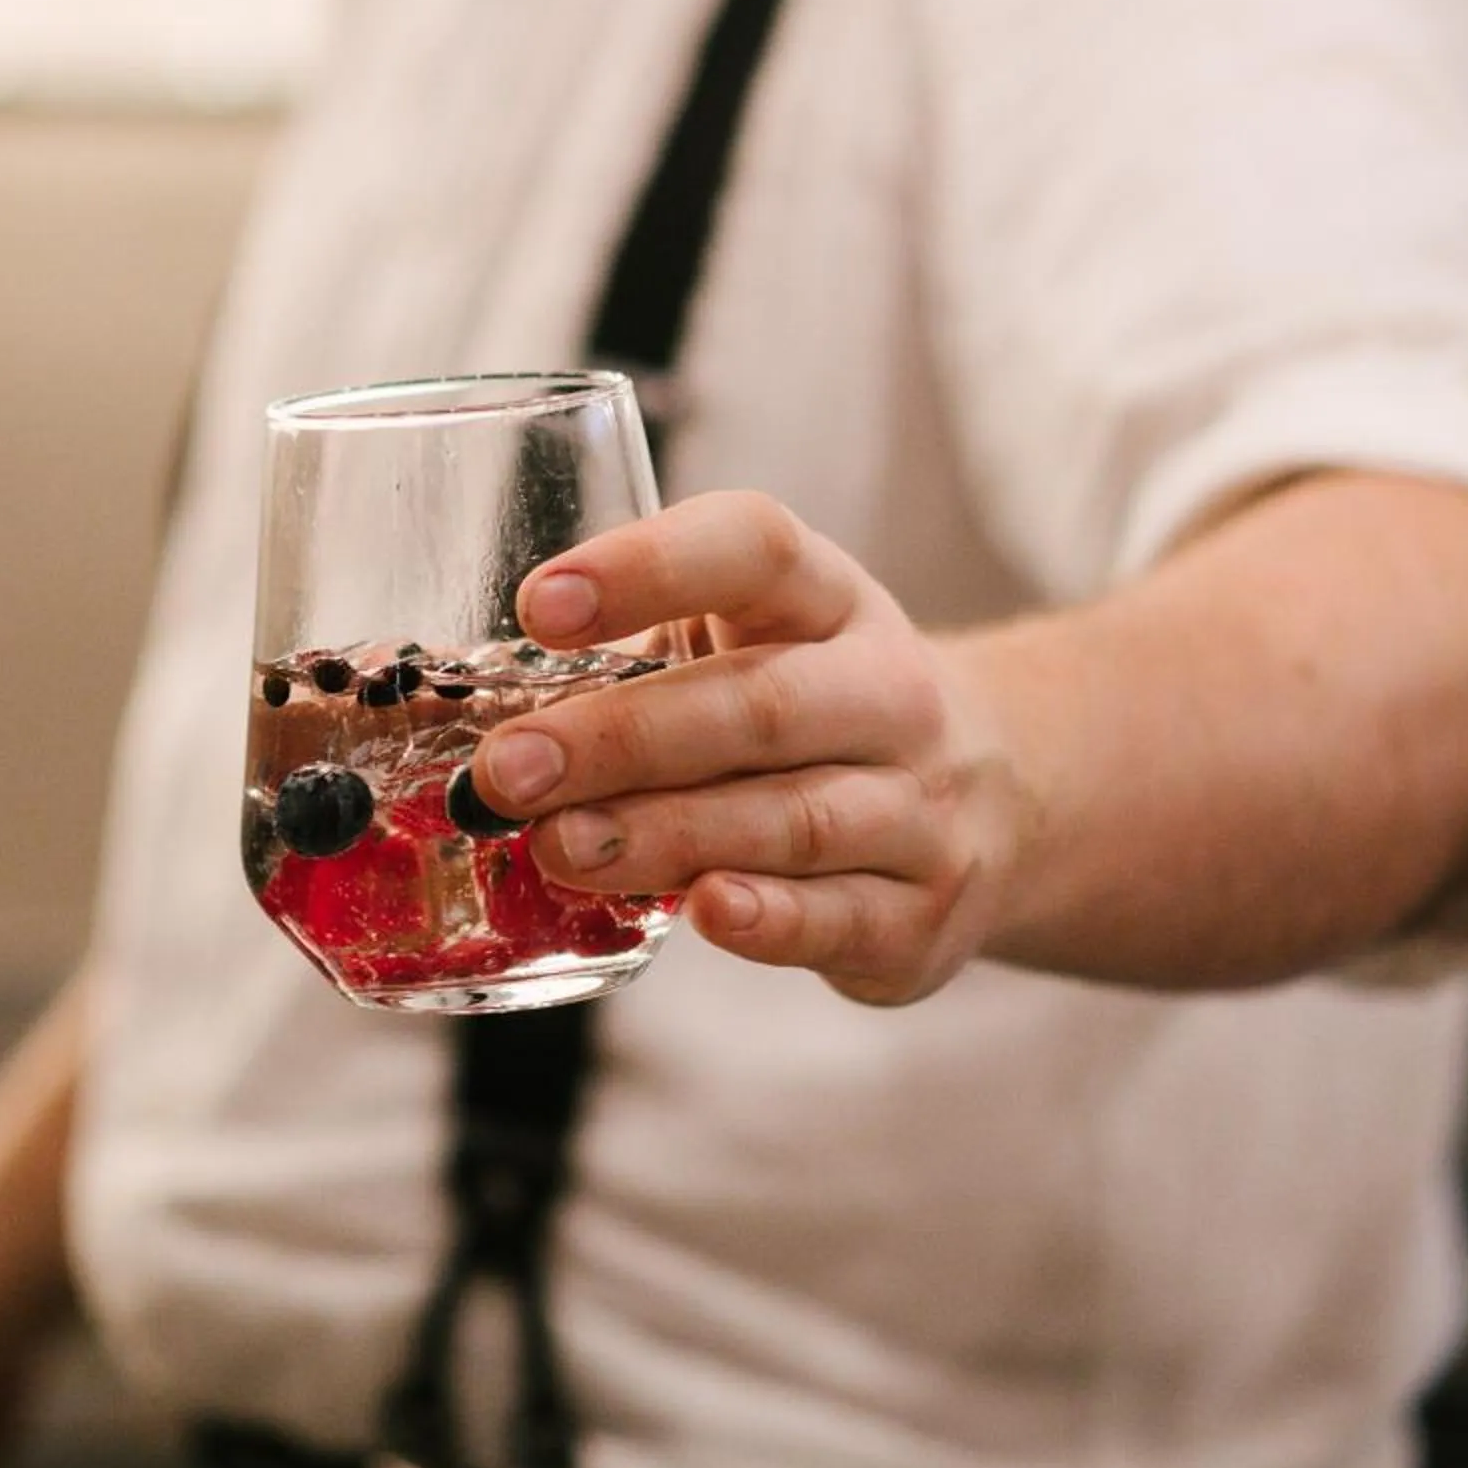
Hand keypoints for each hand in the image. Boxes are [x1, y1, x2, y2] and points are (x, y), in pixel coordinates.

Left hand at [473, 490, 1026, 1004]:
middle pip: (758, 704)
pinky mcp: (923, 913)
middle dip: (621, 737)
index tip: (539, 605)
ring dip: (666, 834)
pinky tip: (700, 913)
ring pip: (791, 818)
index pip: (755, 547)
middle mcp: (890, 691)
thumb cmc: (813, 705)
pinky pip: (843, 915)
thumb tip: (461, 703)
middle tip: (507, 768)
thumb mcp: (753, 640)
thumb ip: (639, 653)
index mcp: (831, 598)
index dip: (647, 567)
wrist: (1006, 792)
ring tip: (558, 846)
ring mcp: (918, 805)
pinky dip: (770, 920)